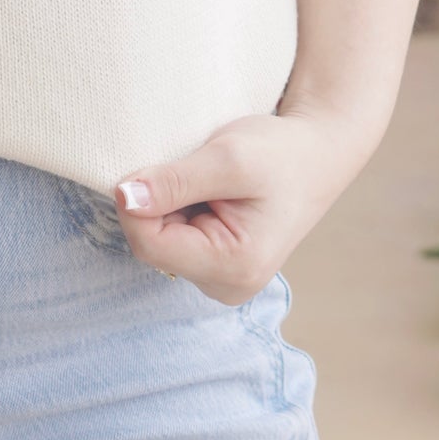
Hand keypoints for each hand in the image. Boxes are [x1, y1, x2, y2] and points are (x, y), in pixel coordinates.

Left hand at [112, 101, 378, 304]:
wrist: (316, 155)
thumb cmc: (279, 153)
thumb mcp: (227, 157)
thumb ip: (174, 181)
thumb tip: (123, 196)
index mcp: (233, 268)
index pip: (149, 243)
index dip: (137, 202)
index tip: (152, 163)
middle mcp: (225, 286)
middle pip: (152, 245)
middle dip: (157, 203)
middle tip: (191, 168)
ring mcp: (221, 279)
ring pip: (160, 241)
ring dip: (168, 205)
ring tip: (204, 179)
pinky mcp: (217, 266)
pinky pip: (175, 239)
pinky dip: (178, 210)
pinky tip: (205, 192)